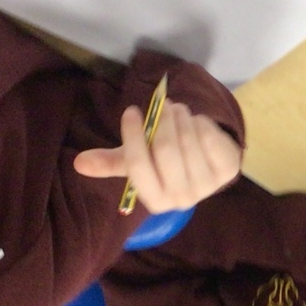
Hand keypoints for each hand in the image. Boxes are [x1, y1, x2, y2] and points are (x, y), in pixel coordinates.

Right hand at [73, 100, 241, 211]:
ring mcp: (207, 187)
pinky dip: (200, 122)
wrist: (206, 165)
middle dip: (161, 121)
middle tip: (163, 104)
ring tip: (177, 110)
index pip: (137, 166)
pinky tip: (196, 123)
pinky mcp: (227, 170)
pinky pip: (210, 137)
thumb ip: (111, 162)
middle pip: (165, 150)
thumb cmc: (164, 163)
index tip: (131, 111)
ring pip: (188, 140)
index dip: (133, 135)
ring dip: (180, 117)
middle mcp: (181, 200)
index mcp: (155, 201)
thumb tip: (78, 163)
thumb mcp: (137, 162)